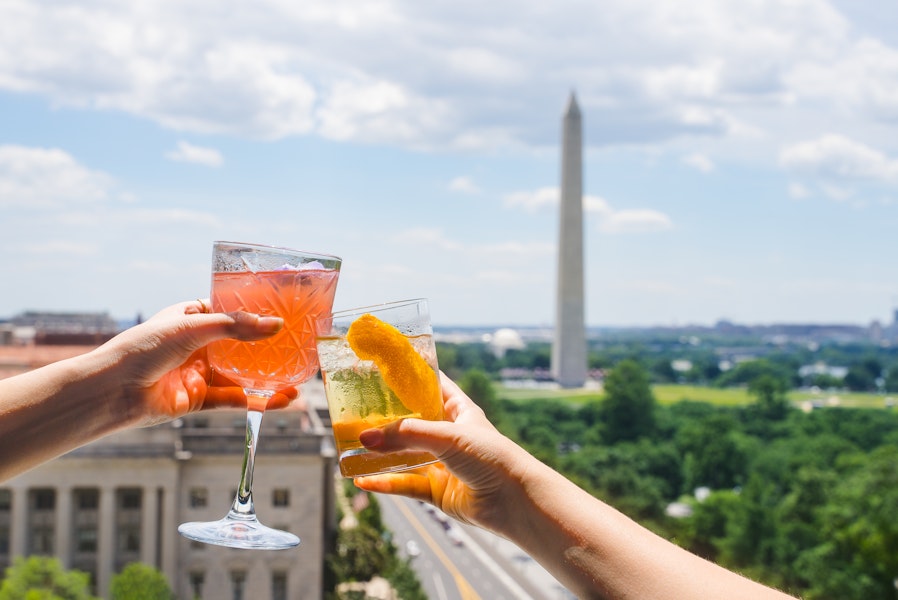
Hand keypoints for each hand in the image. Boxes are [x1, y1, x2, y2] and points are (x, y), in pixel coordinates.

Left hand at [103, 300, 294, 426]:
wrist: (112, 391)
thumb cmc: (143, 348)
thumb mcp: (192, 327)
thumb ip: (235, 327)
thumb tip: (275, 325)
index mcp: (191, 318)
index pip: (230, 311)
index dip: (255, 313)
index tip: (284, 314)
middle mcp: (197, 345)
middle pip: (241, 346)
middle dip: (268, 349)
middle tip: (298, 348)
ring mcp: (199, 373)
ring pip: (241, 376)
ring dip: (268, 380)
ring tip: (298, 381)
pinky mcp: (199, 400)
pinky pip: (234, 400)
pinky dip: (257, 401)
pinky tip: (280, 400)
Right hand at [353, 373, 529, 532]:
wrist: (515, 501)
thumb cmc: (491, 457)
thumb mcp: (448, 436)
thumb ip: (406, 436)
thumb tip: (365, 438)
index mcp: (458, 410)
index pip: (431, 385)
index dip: (409, 376)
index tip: (380, 367)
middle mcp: (449, 434)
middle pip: (410, 422)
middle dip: (384, 418)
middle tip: (353, 410)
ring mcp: (442, 463)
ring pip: (403, 454)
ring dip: (379, 452)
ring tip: (349, 446)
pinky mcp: (437, 490)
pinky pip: (405, 484)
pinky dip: (384, 482)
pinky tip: (362, 479)